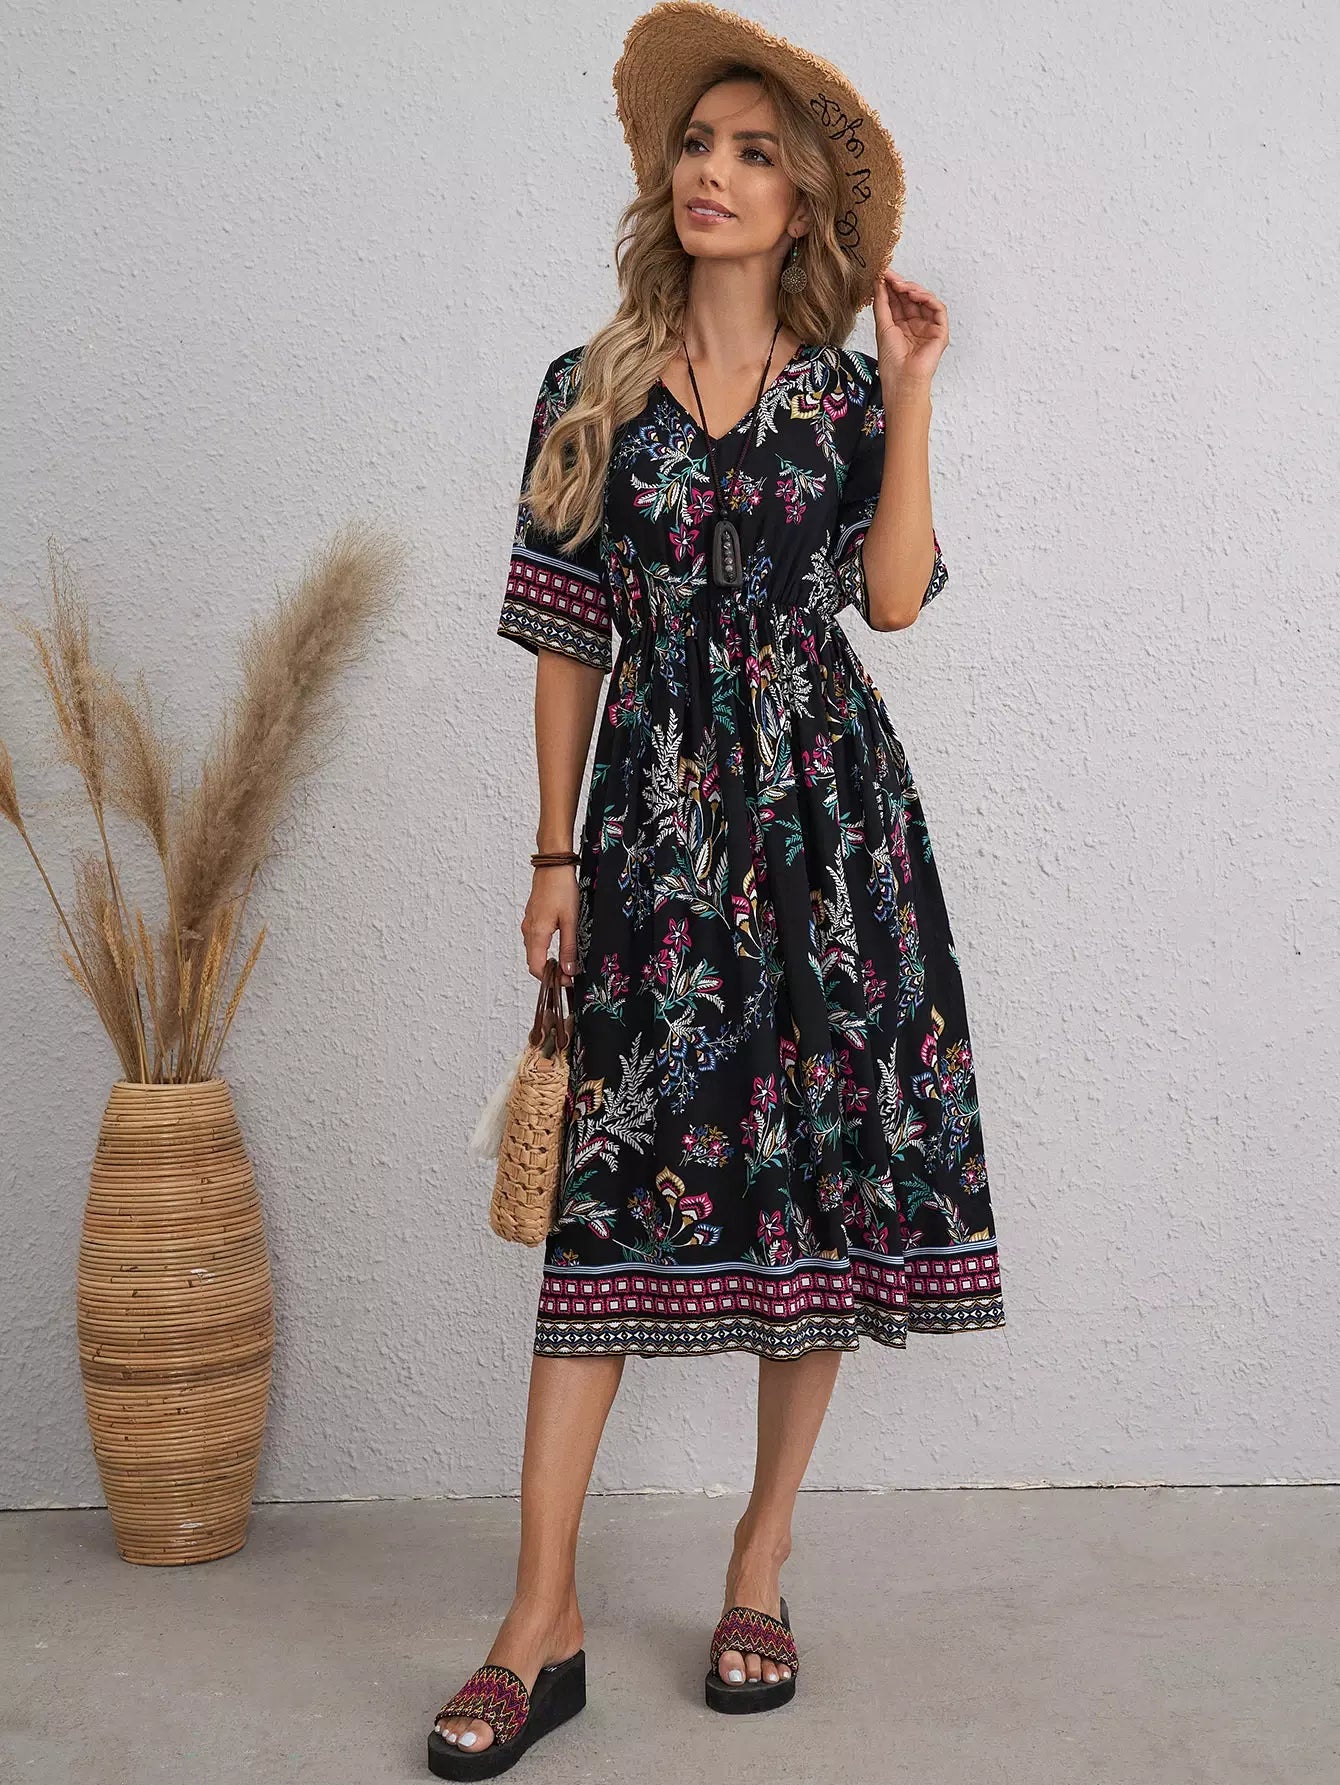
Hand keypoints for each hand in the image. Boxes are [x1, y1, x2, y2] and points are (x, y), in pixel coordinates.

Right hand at [522, 864, 579, 984]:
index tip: (567, 981)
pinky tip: (559, 948)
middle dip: (550, 972)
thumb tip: (569, 970)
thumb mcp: (570, 920)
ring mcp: (528, 924)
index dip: (550, 979)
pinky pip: (535, 941)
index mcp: (537, 933)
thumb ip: (569, 947)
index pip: (536, 967)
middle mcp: (528, 930)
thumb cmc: (561, 889)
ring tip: (566, 963)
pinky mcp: (532, 919)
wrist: (553, 867)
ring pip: (534, 952)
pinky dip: (544, 950)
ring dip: (547, 961)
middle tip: (569, 975)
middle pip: (534, 962)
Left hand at [872, 265, 949, 390]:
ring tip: (900, 285)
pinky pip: (938, 309)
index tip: (882, 274)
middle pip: (910, 298)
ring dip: (913, 289)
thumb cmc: (892, 364)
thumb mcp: (882, 327)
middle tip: (890, 275)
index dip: (891, 286)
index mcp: (901, 326)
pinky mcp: (940, 332)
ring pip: (925, 300)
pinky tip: (915, 294)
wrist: (902, 381)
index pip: (897, 301)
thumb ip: (882, 304)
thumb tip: (878, 283)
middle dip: (901, 284)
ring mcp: (928, 328)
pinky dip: (927, 298)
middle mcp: (915, 325)